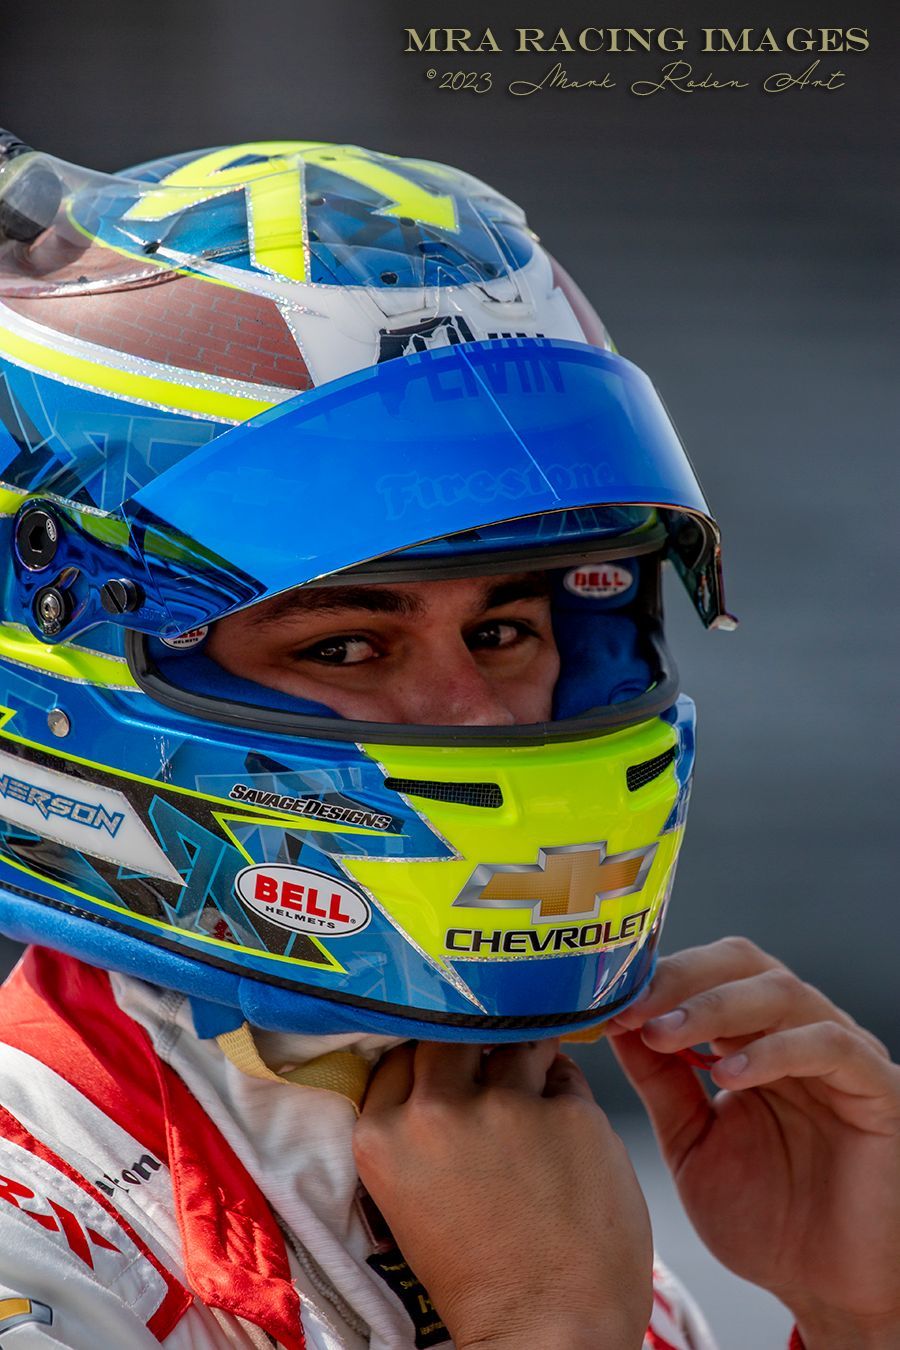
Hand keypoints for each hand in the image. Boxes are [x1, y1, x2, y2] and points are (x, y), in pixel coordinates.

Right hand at [353, 1039, 651, 1349]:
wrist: (547, 1333)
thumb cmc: (481, 1282)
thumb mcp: (409, 1199)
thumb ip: (414, 1129)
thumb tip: (442, 1069)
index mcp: (385, 1136)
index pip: (400, 1055)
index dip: (429, 1057)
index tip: (446, 1065)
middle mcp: (438, 1112)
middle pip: (450, 1033)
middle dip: (472, 1042)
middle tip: (491, 1068)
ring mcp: (506, 1107)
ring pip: (515, 1041)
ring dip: (526, 1061)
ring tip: (534, 1107)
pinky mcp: (568, 1113)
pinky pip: (567, 1074)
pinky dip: (567, 1093)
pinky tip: (568, 1135)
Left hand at [606, 938, 899, 1348]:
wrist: (824, 1291)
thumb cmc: (764, 1218)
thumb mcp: (691, 1141)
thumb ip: (659, 1081)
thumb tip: (615, 1022)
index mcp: (752, 1035)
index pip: (706, 971)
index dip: (656, 979)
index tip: (606, 1001)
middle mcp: (797, 1030)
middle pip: (742, 962)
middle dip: (680, 979)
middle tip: (633, 1007)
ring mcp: (841, 1052)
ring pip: (782, 991)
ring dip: (714, 1006)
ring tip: (664, 1036)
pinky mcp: (877, 1086)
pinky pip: (829, 1045)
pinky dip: (776, 1049)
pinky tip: (730, 1074)